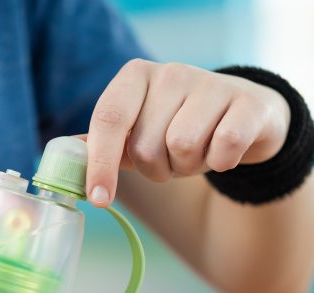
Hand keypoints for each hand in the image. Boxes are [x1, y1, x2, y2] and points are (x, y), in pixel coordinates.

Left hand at [83, 59, 290, 206]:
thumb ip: (103, 145)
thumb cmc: (181, 127)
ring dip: (188, 167)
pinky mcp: (247, 103)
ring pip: (183, 148)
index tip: (99, 199)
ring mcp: (211, 83)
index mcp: (135, 77)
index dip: (100, 163)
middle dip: (157, 168)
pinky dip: (221, 162)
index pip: (108, 119)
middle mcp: (171, 72)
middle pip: (146, 146)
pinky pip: (223, 148)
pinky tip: (224, 152)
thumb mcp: (139, 133)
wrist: (245, 118)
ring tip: (198, 153)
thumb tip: (66, 155)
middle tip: (172, 159)